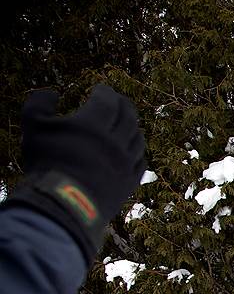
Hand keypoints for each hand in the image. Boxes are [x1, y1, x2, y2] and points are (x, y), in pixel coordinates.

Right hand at [8, 85, 146, 263]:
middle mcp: (116, 141)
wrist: (66, 204)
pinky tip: (134, 152)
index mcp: (94, 123)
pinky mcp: (130, 182)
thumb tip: (51, 93)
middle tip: (119, 101)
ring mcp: (126, 163)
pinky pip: (140, 163)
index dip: (105, 92)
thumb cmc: (47, 163)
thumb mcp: (33, 128)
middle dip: (124, 106)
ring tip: (128, 124)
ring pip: (138, 139)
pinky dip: (138, 153)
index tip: (100, 89)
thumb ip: (38, 105)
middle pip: (128, 117)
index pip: (108, 100)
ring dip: (133, 128)